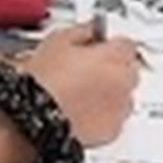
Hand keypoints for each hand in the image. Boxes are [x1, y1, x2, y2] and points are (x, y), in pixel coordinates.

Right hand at [18, 22, 141, 148]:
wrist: (34, 118)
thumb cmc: (44, 82)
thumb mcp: (57, 41)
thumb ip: (81, 31)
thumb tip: (89, 30)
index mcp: (116, 56)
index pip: (126, 44)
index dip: (108, 45)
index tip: (96, 47)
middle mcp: (125, 83)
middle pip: (127, 70)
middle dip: (110, 69)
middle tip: (84, 70)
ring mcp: (121, 109)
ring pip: (122, 96)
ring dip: (107, 93)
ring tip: (79, 93)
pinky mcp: (111, 132)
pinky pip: (113, 120)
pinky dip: (102, 116)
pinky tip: (80, 111)